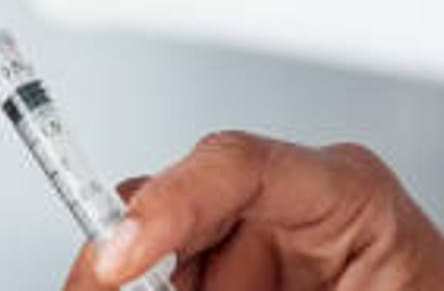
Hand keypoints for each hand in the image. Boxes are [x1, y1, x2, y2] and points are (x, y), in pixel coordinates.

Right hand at [62, 132, 443, 289]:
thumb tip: (151, 278)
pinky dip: (151, 289)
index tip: (116, 260)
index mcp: (348, 195)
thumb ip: (252, 287)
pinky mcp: (239, 282)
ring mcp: (261, 252)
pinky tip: (133, 290)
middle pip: (175, 207)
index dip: (163, 205)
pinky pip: (177, 280)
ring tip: (117, 285)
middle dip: (123, 254)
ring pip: (158, 255)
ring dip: (132, 278)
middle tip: (95, 286)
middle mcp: (293, 211)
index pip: (236, 164)